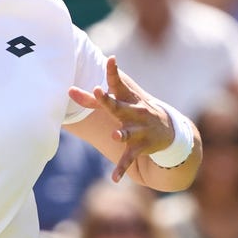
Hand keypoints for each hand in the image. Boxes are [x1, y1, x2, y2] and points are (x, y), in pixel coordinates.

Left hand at [68, 57, 174, 181]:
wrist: (169, 130)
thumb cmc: (135, 110)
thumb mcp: (121, 101)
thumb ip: (93, 98)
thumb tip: (68, 90)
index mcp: (127, 99)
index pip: (117, 83)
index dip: (112, 71)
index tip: (110, 59)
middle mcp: (134, 112)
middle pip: (118, 106)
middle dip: (108, 100)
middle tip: (99, 91)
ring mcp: (138, 130)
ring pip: (127, 132)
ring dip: (122, 134)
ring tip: (115, 135)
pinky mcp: (141, 147)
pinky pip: (128, 158)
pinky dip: (121, 168)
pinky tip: (114, 178)